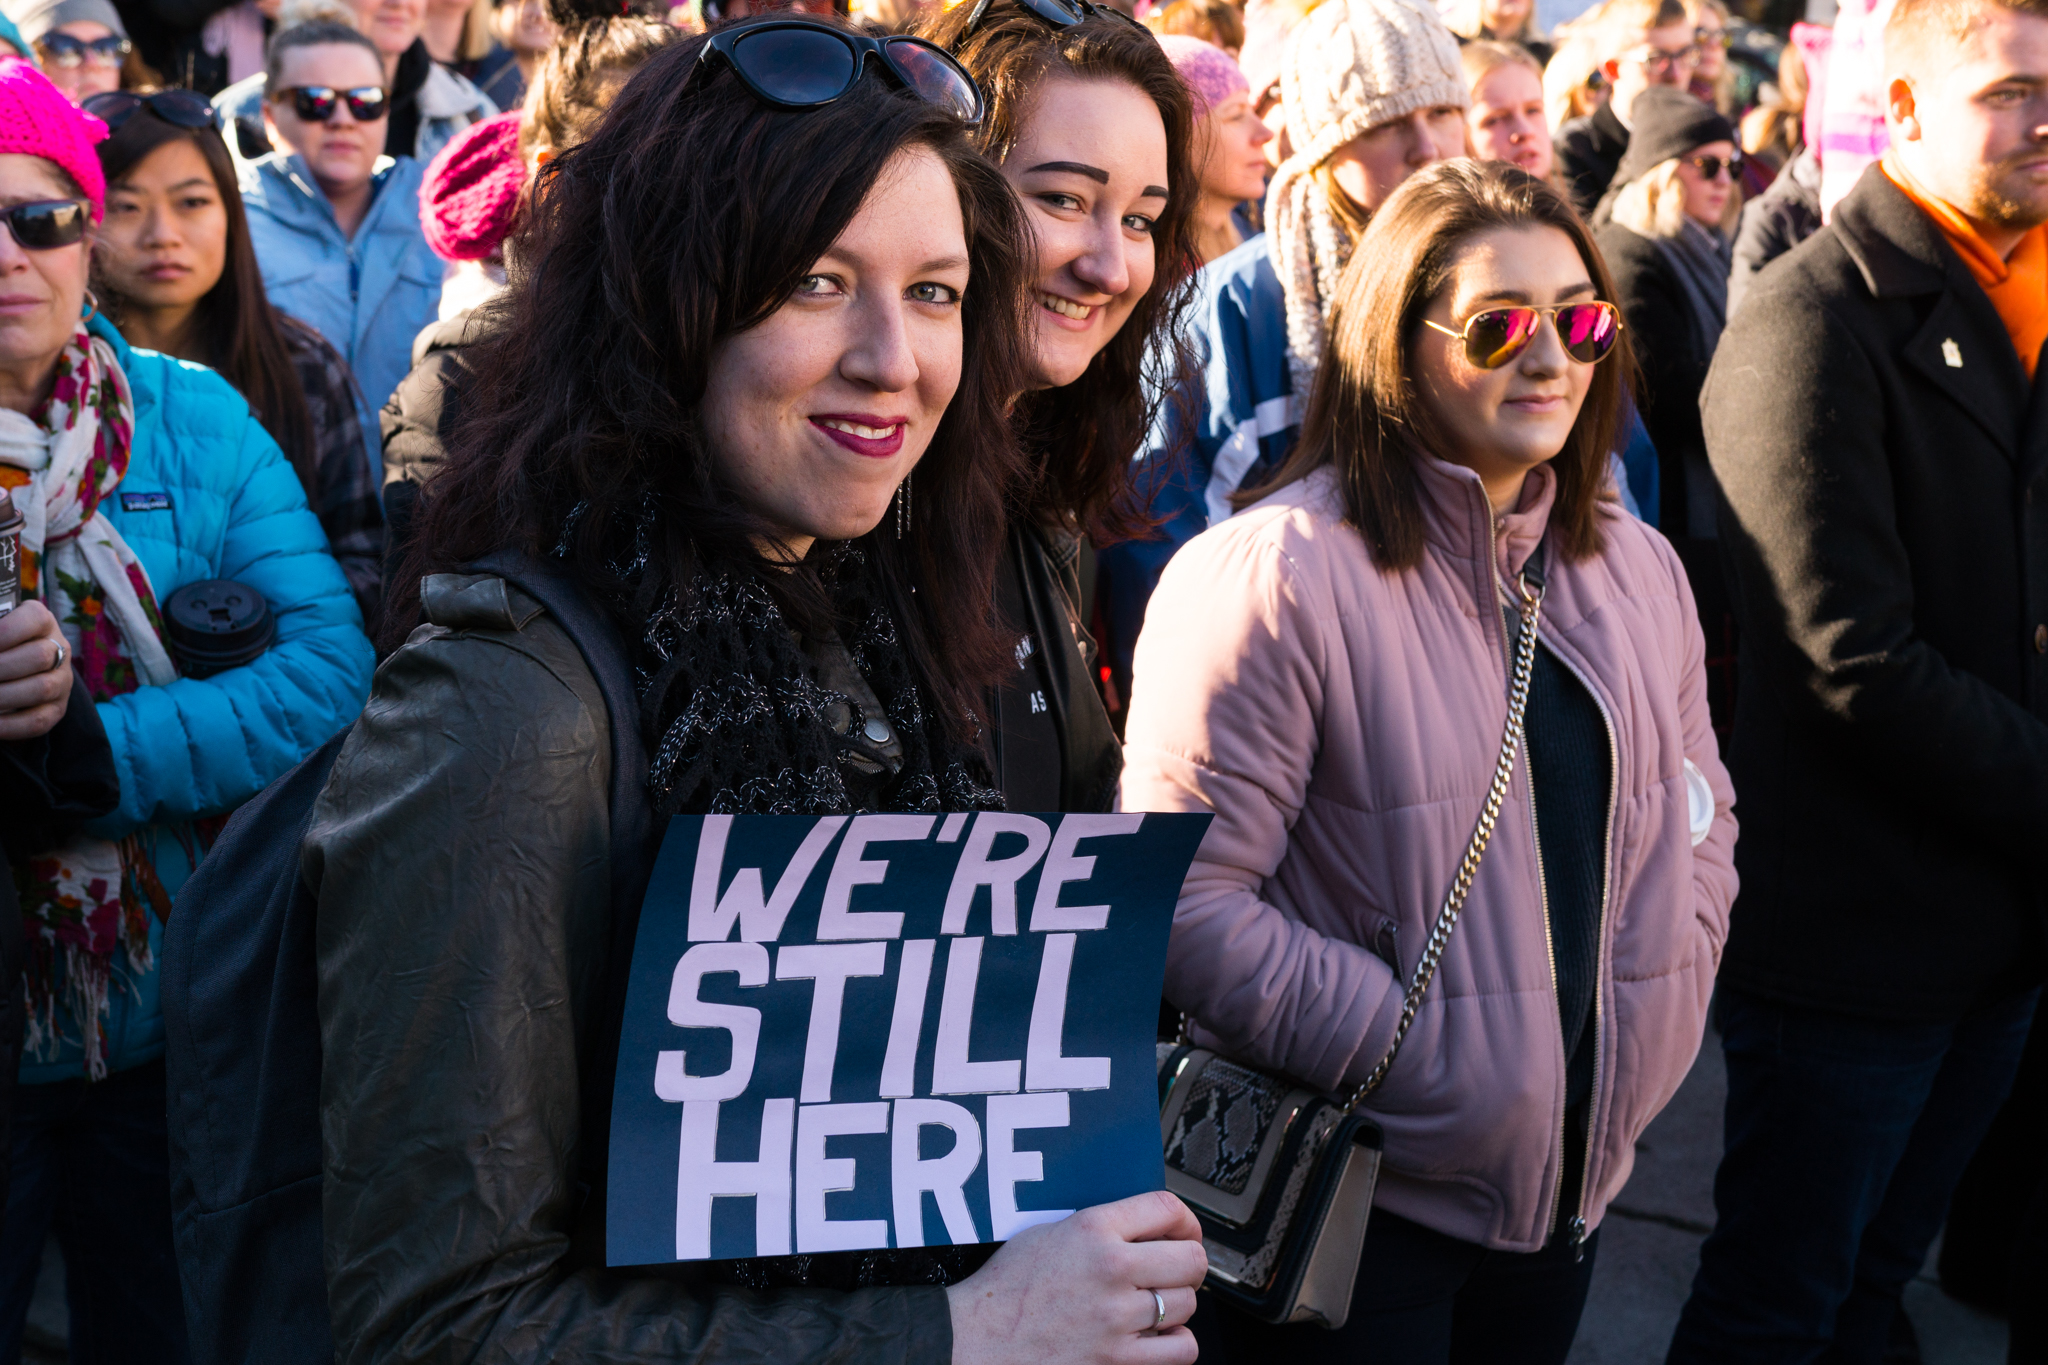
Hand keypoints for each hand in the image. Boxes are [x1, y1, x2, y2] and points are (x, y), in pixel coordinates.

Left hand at [0, 602, 72, 740]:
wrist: (12, 669)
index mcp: (42, 622)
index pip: (34, 620)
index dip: (4, 633)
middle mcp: (59, 649)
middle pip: (39, 657)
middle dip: (0, 668)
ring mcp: (62, 681)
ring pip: (42, 689)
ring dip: (3, 696)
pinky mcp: (57, 709)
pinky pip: (38, 721)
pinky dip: (8, 725)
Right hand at [948, 1191, 1207, 1364]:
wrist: (975, 1339)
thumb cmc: (1005, 1290)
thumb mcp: (1048, 1233)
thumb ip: (1100, 1226)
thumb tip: (1146, 1228)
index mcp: (1092, 1229)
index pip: (1168, 1209)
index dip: (1184, 1221)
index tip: (1182, 1232)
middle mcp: (1110, 1269)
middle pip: (1191, 1259)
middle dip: (1187, 1264)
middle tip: (1173, 1271)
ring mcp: (1116, 1318)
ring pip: (1187, 1304)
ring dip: (1175, 1305)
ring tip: (1152, 1307)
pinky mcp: (1117, 1360)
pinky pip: (1180, 1349)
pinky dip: (1173, 1343)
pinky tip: (1152, 1337)